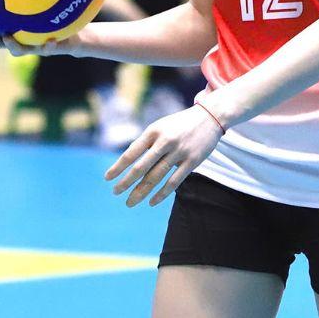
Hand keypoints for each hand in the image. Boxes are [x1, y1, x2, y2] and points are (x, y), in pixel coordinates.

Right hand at [0, 5, 76, 56]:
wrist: (75, 36)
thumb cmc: (56, 15)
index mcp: (13, 29)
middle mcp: (21, 40)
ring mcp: (35, 47)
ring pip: (19, 51)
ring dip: (12, 45)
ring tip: (8, 37)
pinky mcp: (53, 49)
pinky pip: (50, 50)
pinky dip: (48, 46)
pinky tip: (50, 40)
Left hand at [104, 105, 223, 206]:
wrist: (211, 116)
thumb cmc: (180, 124)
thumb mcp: (161, 126)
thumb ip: (146, 142)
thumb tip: (127, 162)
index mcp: (154, 131)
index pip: (132, 152)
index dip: (118, 166)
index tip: (107, 178)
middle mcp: (165, 141)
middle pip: (141, 167)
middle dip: (126, 182)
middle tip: (115, 193)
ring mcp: (179, 151)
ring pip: (156, 176)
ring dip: (141, 191)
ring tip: (130, 202)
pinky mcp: (192, 161)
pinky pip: (174, 181)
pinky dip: (161, 194)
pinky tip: (152, 202)